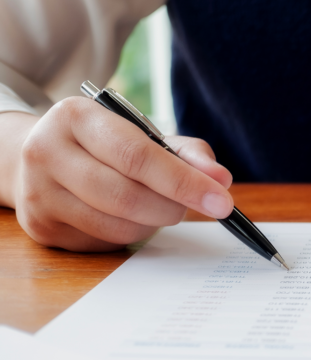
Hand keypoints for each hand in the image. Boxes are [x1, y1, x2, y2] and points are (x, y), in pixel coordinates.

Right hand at [1, 97, 234, 251]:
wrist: (41, 156)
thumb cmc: (105, 145)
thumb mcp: (143, 134)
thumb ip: (187, 153)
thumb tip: (220, 180)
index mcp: (75, 117)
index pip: (137, 156)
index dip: (184, 182)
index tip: (222, 201)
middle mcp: (46, 151)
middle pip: (126, 196)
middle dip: (172, 207)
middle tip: (190, 207)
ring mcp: (38, 193)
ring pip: (117, 225)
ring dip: (153, 224)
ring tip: (158, 208)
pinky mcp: (41, 228)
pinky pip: (103, 242)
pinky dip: (130, 235)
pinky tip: (129, 218)